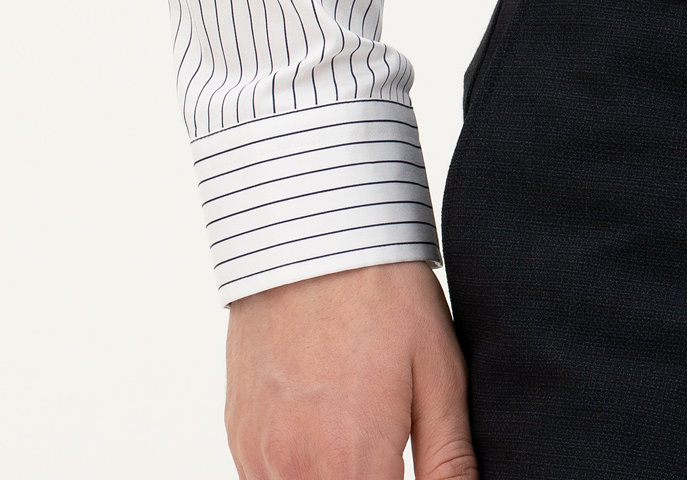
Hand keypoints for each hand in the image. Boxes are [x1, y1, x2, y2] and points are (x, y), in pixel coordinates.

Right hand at [224, 260, 476, 479]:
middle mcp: (296, 470)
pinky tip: (325, 433)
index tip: (406, 468)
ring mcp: (259, 454)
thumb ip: (448, 459)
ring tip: (355, 431)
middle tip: (389, 450)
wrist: (312, 232)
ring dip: (332, 477)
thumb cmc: (384, 295)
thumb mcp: (439, 373)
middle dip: (369, 479)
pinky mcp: (238, 434)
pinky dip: (297, 471)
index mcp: (354, 462)